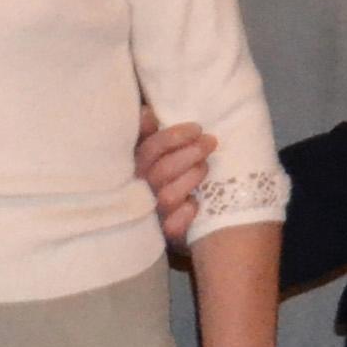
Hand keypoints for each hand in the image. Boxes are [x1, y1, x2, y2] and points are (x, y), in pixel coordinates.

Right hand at [138, 108, 217, 248]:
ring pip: (168, 196)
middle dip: (189, 154)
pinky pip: (172, 227)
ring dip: (190, 178)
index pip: (149, 149)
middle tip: (210, 143)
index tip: (197, 128)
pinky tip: (195, 204)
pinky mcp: (163, 234)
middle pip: (160, 171)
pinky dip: (185, 215)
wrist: (168, 218)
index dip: (173, 137)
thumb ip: (148, 134)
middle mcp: (141, 190)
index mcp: (136, 166)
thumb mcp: (155, 152)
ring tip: (206, 167)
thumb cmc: (165, 175)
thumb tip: (146, 113)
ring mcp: (152, 213)